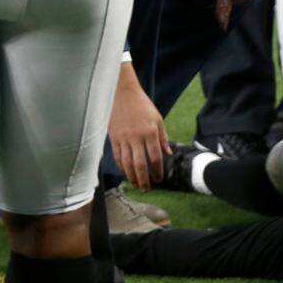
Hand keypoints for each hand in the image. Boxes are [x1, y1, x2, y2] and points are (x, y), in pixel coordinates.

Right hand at [109, 63, 171, 190]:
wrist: (122, 94)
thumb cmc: (142, 106)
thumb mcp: (158, 119)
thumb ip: (163, 138)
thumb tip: (169, 154)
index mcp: (150, 133)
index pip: (155, 157)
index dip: (157, 171)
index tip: (159, 179)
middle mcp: (136, 137)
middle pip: (139, 164)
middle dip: (144, 178)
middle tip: (147, 188)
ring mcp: (123, 138)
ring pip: (126, 162)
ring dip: (131, 176)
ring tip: (137, 184)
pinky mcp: (113, 137)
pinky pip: (117, 156)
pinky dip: (121, 166)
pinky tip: (126, 172)